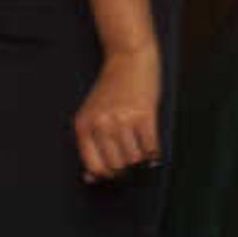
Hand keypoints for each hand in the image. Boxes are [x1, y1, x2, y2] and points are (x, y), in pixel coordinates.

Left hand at [74, 42, 161, 181]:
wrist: (128, 57)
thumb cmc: (111, 88)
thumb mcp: (92, 114)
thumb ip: (90, 145)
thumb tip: (91, 179)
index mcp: (84, 125)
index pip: (94, 166)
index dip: (107, 174)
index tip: (114, 172)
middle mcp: (102, 123)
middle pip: (117, 165)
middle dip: (126, 167)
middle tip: (130, 159)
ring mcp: (123, 119)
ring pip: (134, 159)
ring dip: (140, 159)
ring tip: (140, 149)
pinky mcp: (145, 115)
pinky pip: (151, 148)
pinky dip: (153, 153)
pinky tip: (152, 149)